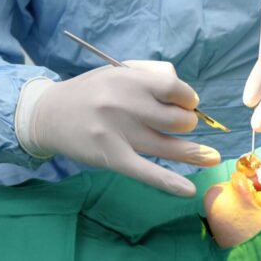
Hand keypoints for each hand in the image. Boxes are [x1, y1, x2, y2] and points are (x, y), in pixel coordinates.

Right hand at [29, 60, 220, 196]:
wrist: (48, 114)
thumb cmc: (90, 91)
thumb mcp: (117, 71)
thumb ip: (150, 75)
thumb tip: (183, 92)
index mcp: (128, 79)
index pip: (174, 88)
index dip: (188, 98)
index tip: (187, 103)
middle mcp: (125, 104)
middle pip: (176, 119)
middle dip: (186, 122)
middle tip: (181, 125)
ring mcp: (118, 133)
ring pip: (167, 146)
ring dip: (193, 152)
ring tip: (212, 157)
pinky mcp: (112, 158)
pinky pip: (146, 172)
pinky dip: (169, 182)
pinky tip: (188, 189)